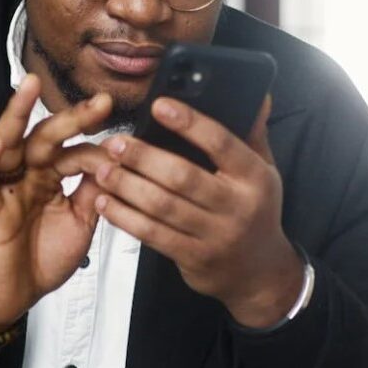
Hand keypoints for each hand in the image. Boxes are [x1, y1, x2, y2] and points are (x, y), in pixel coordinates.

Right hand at [0, 74, 113, 333]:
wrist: (13, 297)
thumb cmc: (43, 258)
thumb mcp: (80, 222)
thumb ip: (94, 192)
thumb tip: (117, 161)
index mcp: (51, 177)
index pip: (74, 151)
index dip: (99, 148)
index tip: (128, 146)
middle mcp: (27, 175)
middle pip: (46, 138)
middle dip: (71, 117)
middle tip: (100, 101)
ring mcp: (4, 188)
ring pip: (9, 145)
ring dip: (16, 116)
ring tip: (28, 87)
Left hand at [90, 96, 303, 327]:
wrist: (260, 273)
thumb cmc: (255, 211)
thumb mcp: (264, 171)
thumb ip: (253, 133)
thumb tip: (259, 94)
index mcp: (254, 178)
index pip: (221, 143)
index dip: (189, 123)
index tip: (159, 105)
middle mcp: (237, 206)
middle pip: (183, 176)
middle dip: (143, 157)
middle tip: (115, 143)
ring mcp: (215, 235)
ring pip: (163, 207)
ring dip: (128, 186)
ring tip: (104, 169)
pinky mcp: (193, 257)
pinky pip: (153, 235)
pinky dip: (126, 218)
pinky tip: (107, 202)